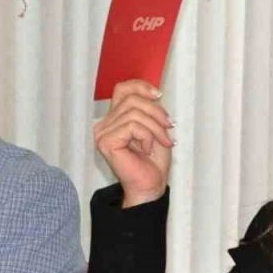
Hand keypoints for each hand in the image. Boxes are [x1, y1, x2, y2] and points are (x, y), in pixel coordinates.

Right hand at [93, 79, 173, 206]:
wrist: (151, 186)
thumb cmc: (153, 161)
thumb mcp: (155, 127)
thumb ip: (150, 108)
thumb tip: (154, 93)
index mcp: (114, 118)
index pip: (122, 89)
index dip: (141, 86)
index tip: (159, 95)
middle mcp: (104, 124)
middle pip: (131, 99)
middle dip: (156, 112)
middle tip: (169, 126)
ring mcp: (102, 133)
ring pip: (134, 113)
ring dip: (155, 127)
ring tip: (162, 141)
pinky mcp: (106, 141)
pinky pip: (132, 126)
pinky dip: (147, 136)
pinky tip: (147, 150)